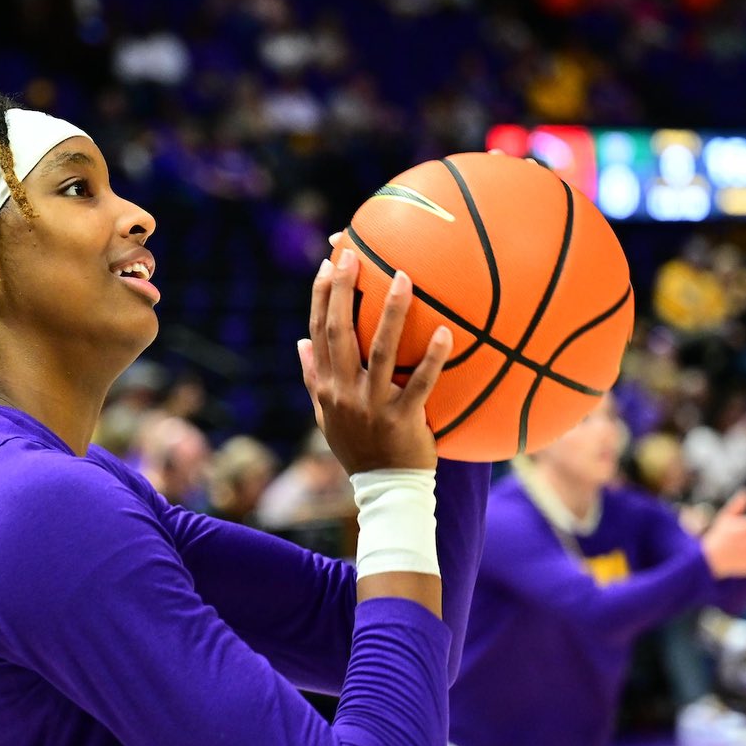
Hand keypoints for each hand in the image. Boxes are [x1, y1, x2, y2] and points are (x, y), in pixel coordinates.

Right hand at [298, 247, 453, 474]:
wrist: (384, 489)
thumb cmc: (357, 447)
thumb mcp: (325, 415)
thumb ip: (312, 378)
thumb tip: (300, 342)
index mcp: (325, 387)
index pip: (318, 332)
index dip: (321, 297)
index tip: (328, 264)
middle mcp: (343, 392)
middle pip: (339, 333)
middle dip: (343, 292)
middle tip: (352, 256)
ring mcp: (371, 406)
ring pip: (380, 351)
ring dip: (391, 313)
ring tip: (403, 278)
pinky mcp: (402, 420)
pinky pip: (420, 384)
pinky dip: (431, 358)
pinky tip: (445, 332)